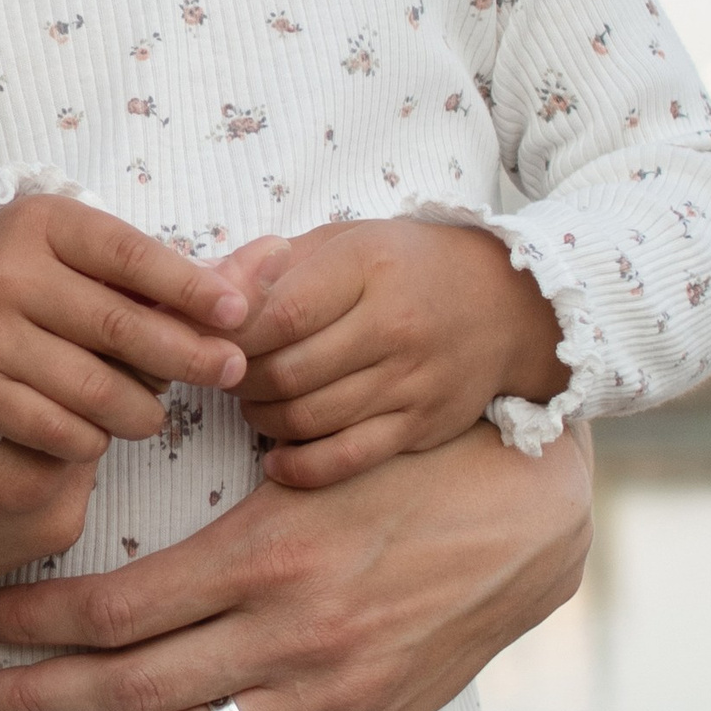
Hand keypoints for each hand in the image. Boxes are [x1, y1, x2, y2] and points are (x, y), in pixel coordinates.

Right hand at [0, 196, 278, 459]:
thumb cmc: (36, 281)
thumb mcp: (88, 255)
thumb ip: (180, 267)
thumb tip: (280, 257)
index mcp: (40, 223)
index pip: (132, 257)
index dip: (193, 288)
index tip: (239, 314)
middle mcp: (5, 273)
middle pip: (123, 326)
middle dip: (191, 356)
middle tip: (232, 370)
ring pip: (99, 390)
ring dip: (146, 409)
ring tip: (157, 410)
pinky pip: (62, 432)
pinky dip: (96, 439)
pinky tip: (100, 428)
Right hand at [0, 202, 101, 672]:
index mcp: (17, 459)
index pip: (111, 353)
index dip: (124, 293)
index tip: (116, 257)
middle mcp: (53, 497)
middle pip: (123, 385)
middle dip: (126, 328)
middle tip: (107, 272)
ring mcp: (51, 521)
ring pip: (101, 416)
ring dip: (92, 366)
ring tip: (68, 315)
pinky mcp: (41, 537)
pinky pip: (72, 448)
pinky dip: (62, 407)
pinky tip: (23, 373)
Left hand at [0, 420, 591, 710]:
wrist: (531, 512)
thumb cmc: (407, 459)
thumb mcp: (305, 449)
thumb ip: (214, 466)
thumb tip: (99, 452)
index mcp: (262, 554)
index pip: (113, 608)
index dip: (31, 621)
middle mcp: (287, 635)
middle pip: (126, 685)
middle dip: (32, 698)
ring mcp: (325, 694)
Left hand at [237, 218, 564, 487]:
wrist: (507, 303)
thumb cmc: (405, 266)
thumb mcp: (343, 242)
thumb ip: (271, 266)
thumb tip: (203, 294)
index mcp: (368, 269)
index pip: (279, 315)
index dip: (231, 336)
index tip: (214, 339)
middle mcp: (394, 326)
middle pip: (287, 372)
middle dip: (239, 380)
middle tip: (227, 373)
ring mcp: (411, 381)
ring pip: (309, 419)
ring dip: (261, 418)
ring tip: (252, 401)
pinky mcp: (421, 426)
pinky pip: (346, 459)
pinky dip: (300, 468)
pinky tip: (276, 458)